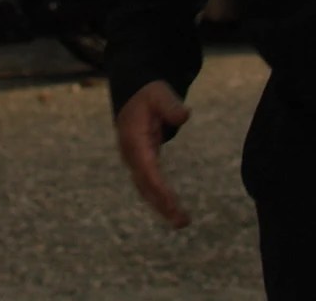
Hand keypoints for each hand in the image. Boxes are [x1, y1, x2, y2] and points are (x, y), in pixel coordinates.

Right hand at [115, 81, 191, 228]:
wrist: (133, 95)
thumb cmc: (149, 95)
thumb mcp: (160, 94)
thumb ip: (171, 105)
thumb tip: (185, 116)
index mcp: (134, 141)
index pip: (147, 169)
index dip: (159, 187)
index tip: (172, 202)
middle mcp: (131, 156)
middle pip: (146, 186)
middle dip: (163, 205)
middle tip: (182, 222)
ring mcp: (134, 161)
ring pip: (146, 190)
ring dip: (162, 207)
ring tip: (182, 222)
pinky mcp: (141, 164)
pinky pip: (149, 186)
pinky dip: (160, 200)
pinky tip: (173, 211)